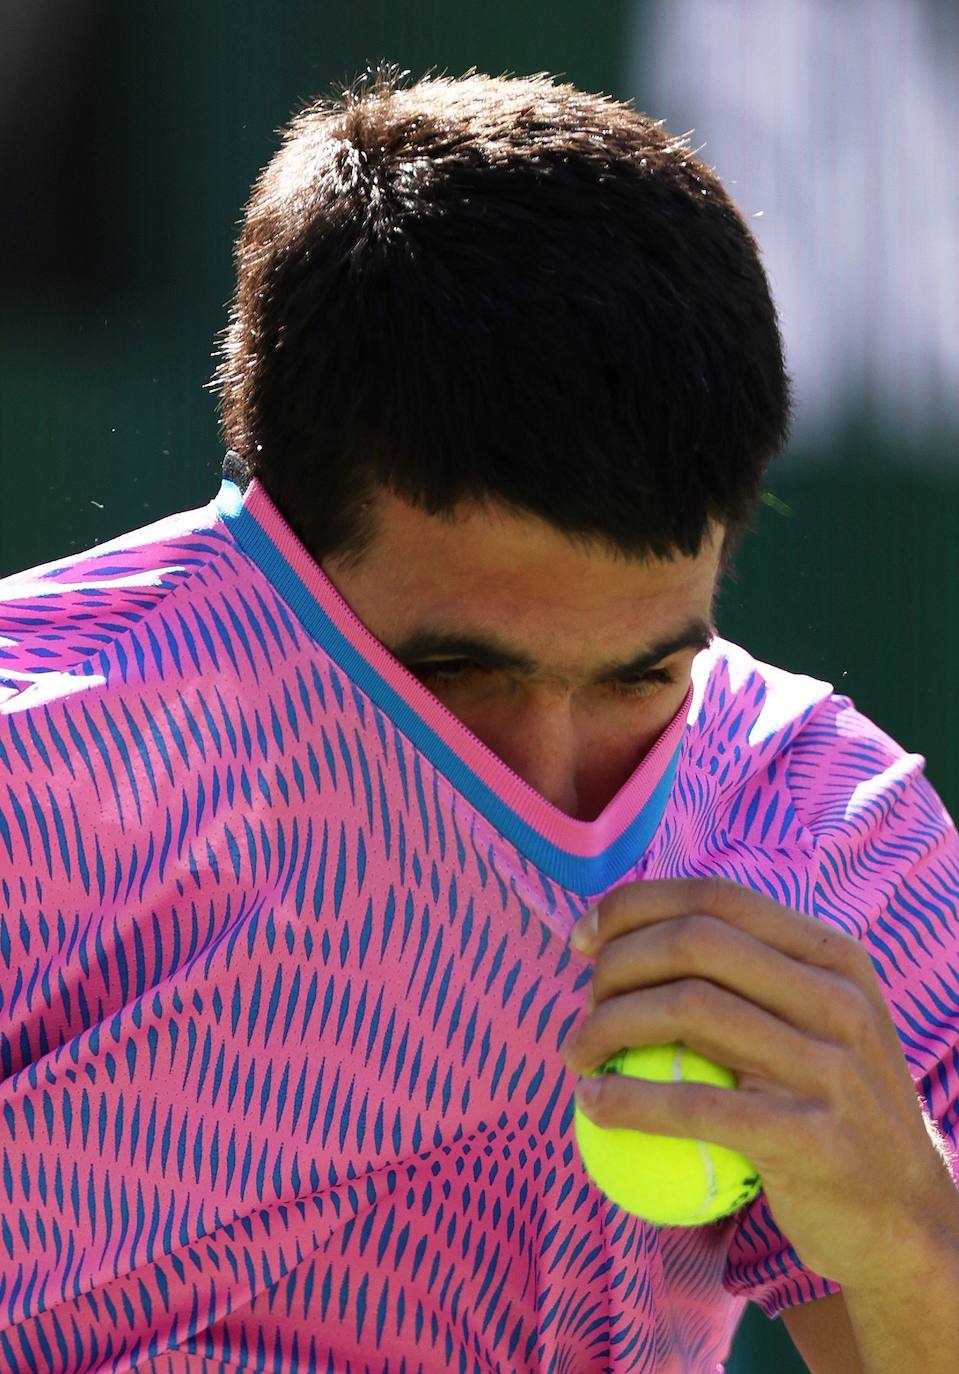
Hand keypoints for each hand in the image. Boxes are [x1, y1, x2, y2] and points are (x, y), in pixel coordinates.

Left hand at [561, 877, 958, 1286]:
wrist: (906, 1219)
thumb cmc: (830, 1111)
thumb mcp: (817, 1025)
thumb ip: (750, 978)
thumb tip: (630, 935)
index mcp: (833, 957)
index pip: (717, 899)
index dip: (637, 906)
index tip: (584, 936)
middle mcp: (838, 998)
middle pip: (695, 941)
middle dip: (617, 960)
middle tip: (584, 1001)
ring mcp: (831, 1066)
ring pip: (688, 1008)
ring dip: (607, 1025)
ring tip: (577, 1053)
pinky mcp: (811, 1137)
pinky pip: (694, 1105)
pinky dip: (627, 1099)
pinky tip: (591, 1103)